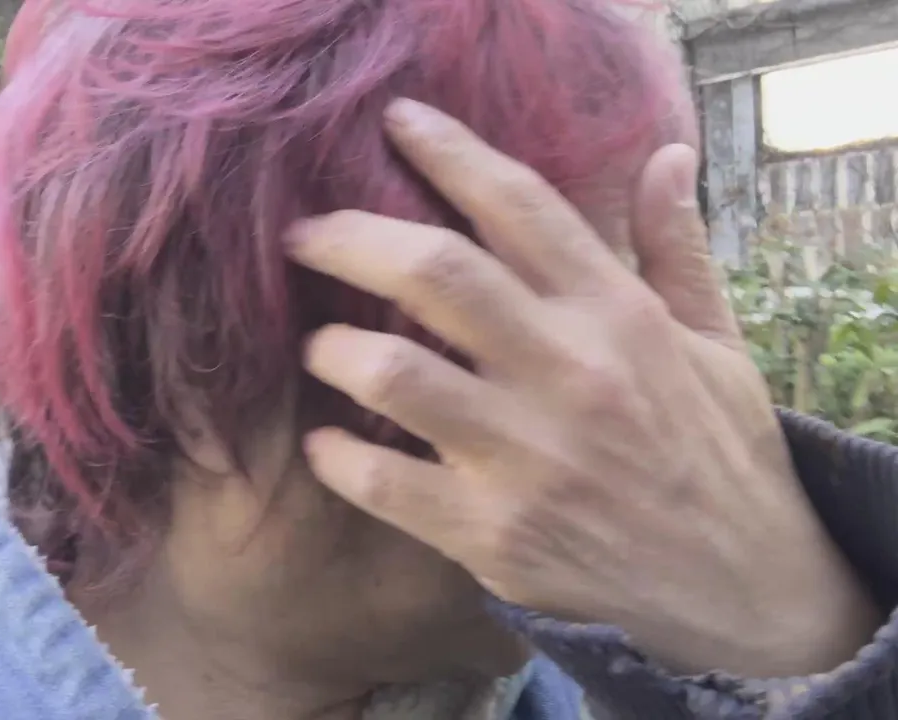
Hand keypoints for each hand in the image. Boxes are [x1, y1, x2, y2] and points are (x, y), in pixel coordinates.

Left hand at [288, 99, 879, 677]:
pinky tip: (325, 443)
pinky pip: (384, 483)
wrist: (740, 586)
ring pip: (394, 372)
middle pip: (436, 272)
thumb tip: (664, 154)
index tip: (397, 123)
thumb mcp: (716, 341)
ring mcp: (526, 458)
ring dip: (333, 348)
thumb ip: (675, 247)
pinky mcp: (493, 534)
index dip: (449, 152)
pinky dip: (338, 457)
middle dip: (352, 238)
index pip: (520, 205)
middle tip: (303, 234)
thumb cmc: (718, 451)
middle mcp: (569, 374)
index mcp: (617, 315)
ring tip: (318, 344)